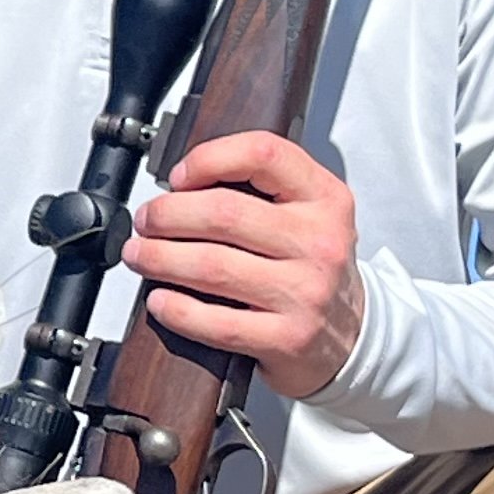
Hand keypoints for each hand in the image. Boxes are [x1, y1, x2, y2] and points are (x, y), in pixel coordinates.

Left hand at [122, 132, 366, 401]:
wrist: (353, 337)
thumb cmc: (313, 269)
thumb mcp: (309, 215)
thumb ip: (262, 191)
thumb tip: (182, 185)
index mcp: (325, 199)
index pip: (263, 155)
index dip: (209, 158)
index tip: (178, 176)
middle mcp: (319, 242)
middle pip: (224, 213)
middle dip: (168, 214)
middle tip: (146, 220)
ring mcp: (305, 292)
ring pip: (212, 266)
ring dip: (161, 258)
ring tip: (140, 255)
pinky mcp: (287, 338)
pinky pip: (217, 322)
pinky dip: (177, 310)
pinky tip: (160, 300)